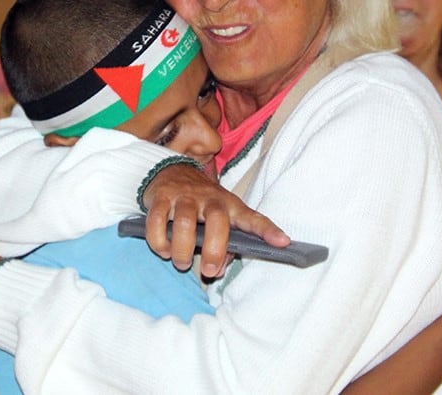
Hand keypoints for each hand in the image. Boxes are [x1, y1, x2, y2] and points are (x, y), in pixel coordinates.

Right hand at [142, 161, 288, 275]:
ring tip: (181, 262)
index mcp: (230, 205)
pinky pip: (157, 221)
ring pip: (184, 222)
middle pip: (217, 221)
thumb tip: (218, 269)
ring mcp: (185, 197)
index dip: (268, 230)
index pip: (252, 218)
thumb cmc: (201, 205)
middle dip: (215, 249)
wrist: (171, 171)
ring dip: (182, 249)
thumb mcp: (218, 220)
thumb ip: (224, 246)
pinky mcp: (161, 197)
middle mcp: (210, 199)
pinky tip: (163, 249)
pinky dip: (159, 240)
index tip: (284, 243)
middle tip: (210, 270)